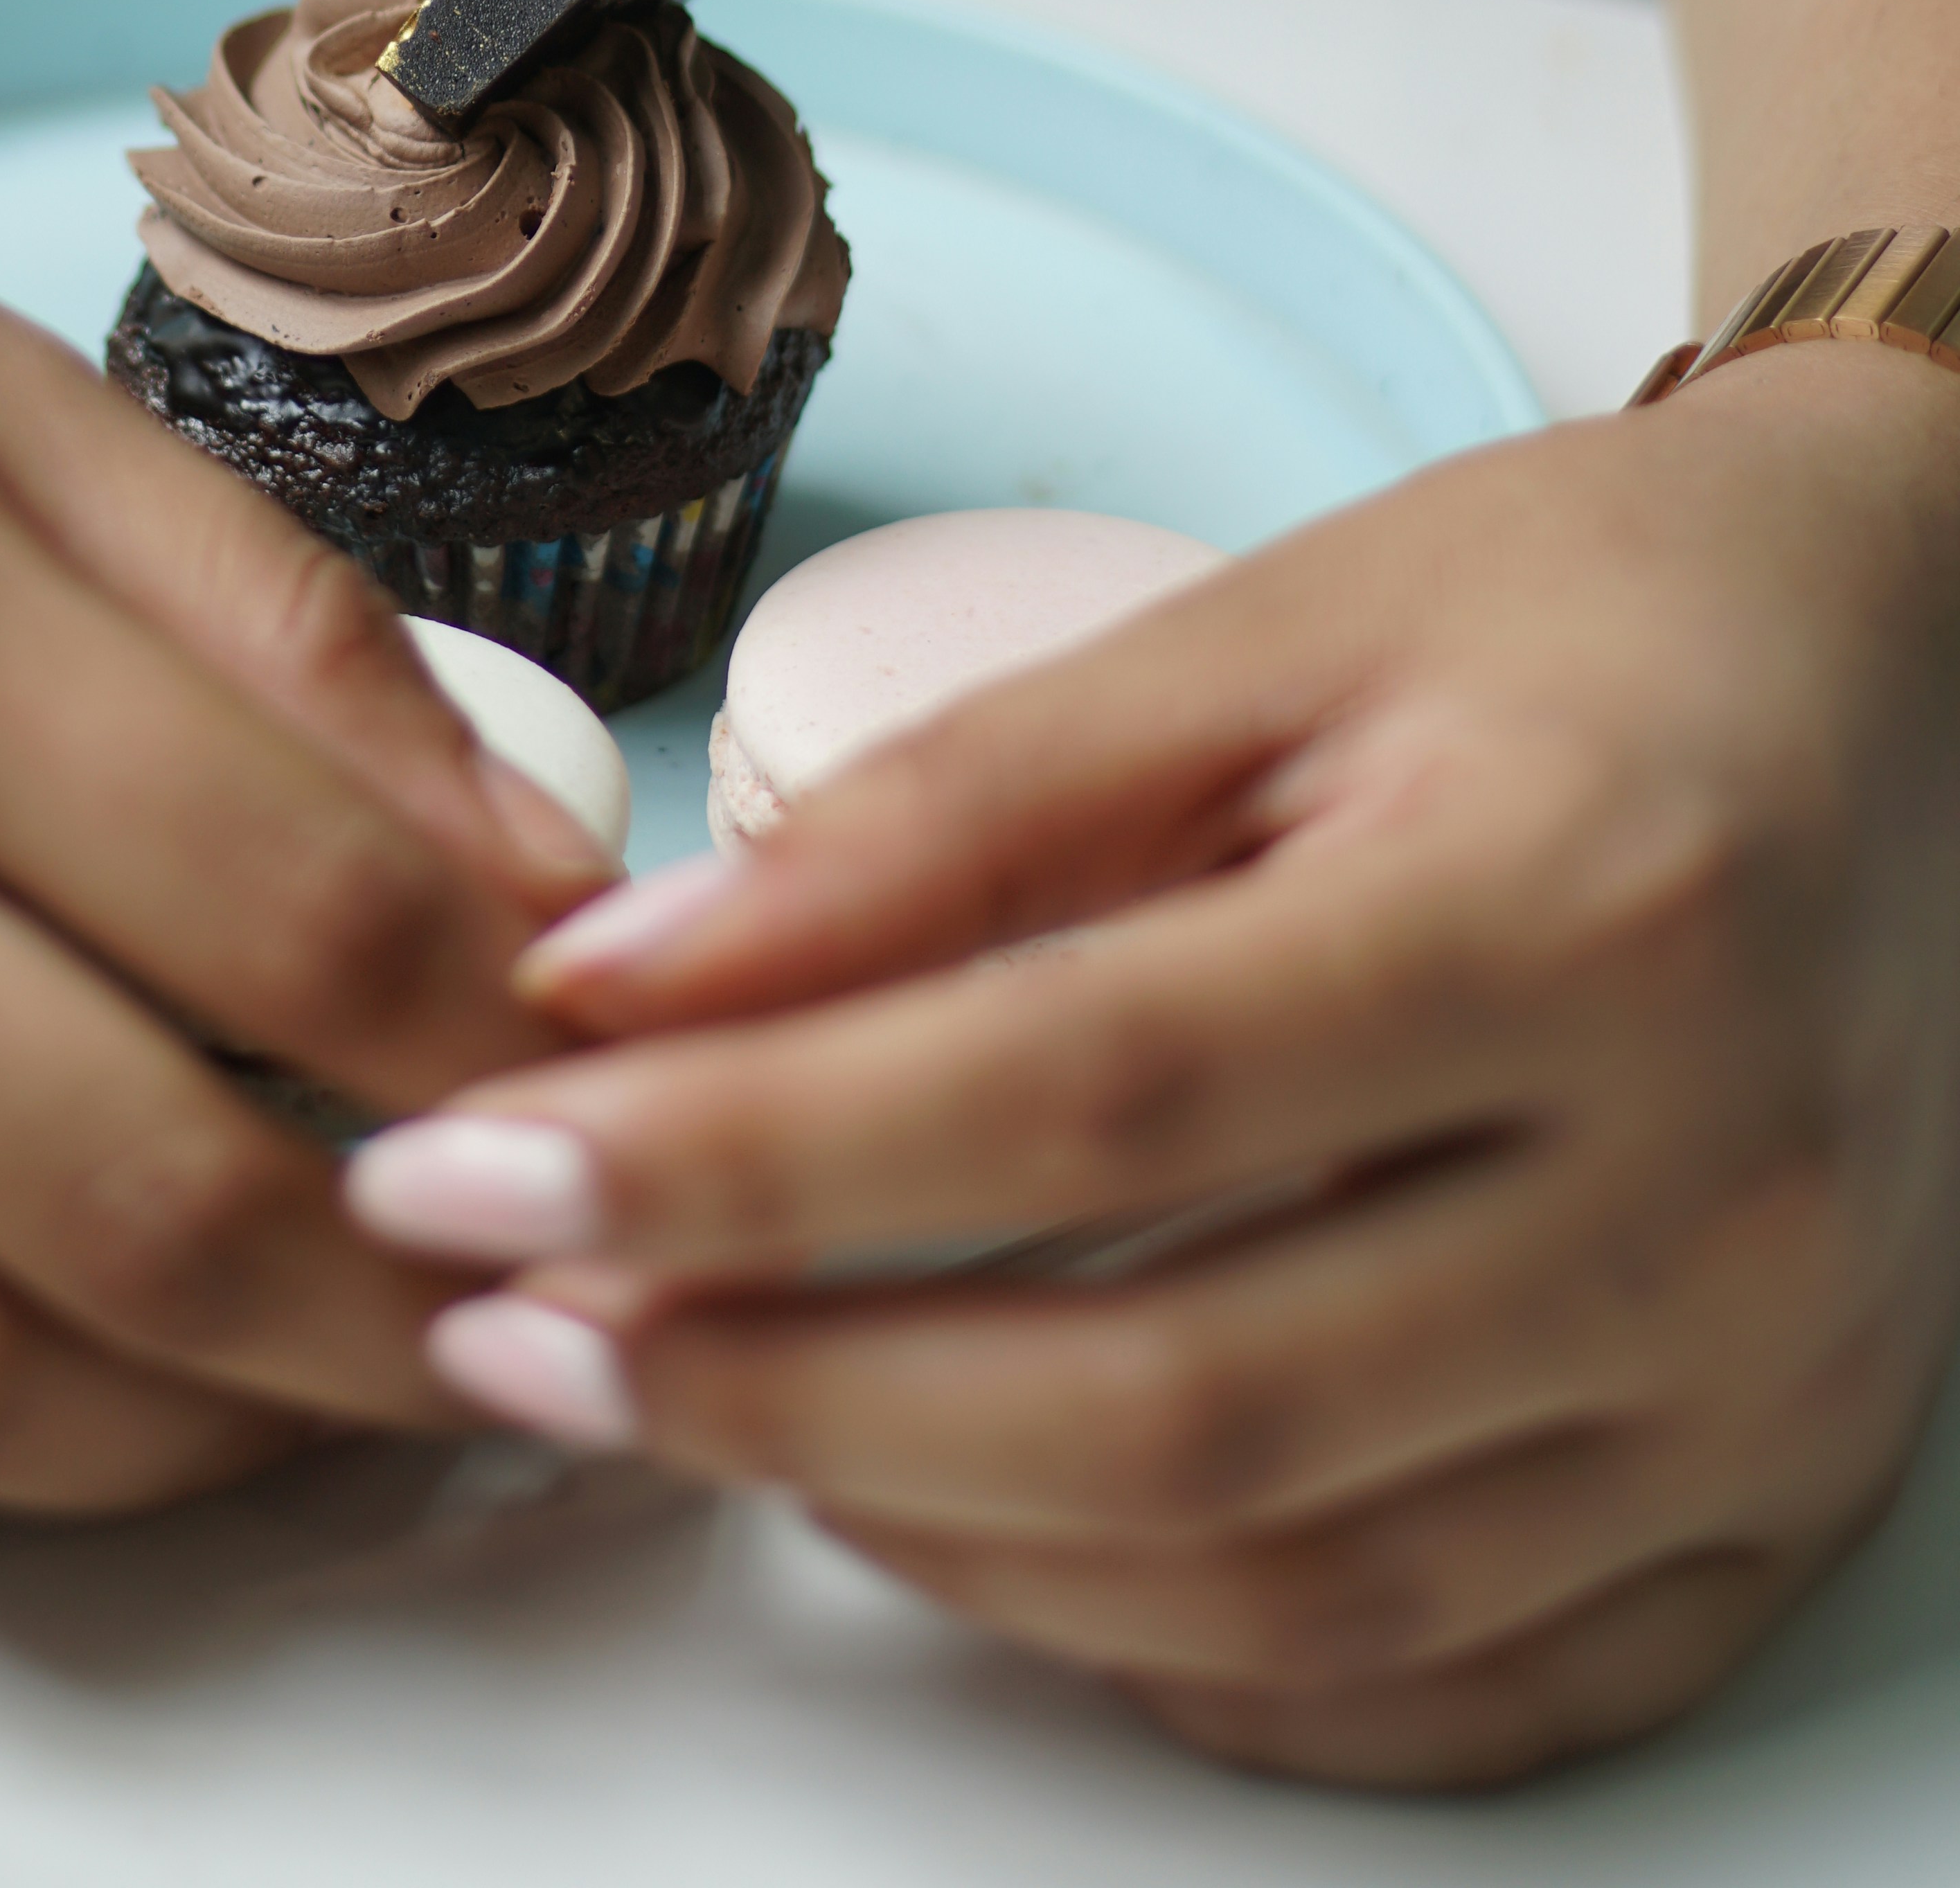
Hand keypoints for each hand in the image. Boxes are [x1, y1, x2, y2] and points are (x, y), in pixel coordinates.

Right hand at [0, 0, 604, 1542]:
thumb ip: (255, 609)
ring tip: (320, 1352)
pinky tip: (18, 1368)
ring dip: (188, 1423)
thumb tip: (512, 839)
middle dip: (408, 1295)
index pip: (299, 917)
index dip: (507, 1018)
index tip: (601, 1039)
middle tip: (535, 1276)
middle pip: (152, 1203)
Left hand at [347, 351, 1959, 1786]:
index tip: (480, 1160)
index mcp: (1580, 911)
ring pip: (1278, 1591)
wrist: (1910, 674)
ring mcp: (1762, 1395)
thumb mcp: (1265, 625)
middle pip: (1173, 1400)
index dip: (746, 1155)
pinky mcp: (1768, 1506)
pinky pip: (1430, 1687)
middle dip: (781, 1389)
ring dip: (929, 1533)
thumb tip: (628, 982)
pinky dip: (1155, 1649)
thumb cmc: (1576, 610)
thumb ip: (951, 813)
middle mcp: (1710, 1195)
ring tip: (690, 1400)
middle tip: (519, 1326)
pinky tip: (958, 1529)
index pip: (1088, 1098)